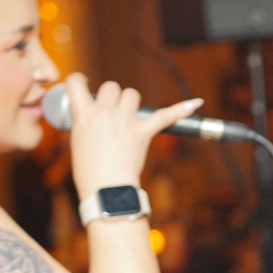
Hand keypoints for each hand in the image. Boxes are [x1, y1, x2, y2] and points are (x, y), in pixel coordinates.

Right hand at [60, 74, 203, 201]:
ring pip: (132, 94)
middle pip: (112, 86)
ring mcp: (126, 122)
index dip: (80, 81)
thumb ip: (86, 124)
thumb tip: (93, 116)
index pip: (76, 83)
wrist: (107, 191)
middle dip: (113, 96)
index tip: (84, 85)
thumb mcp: (77, 142)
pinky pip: (165, 115)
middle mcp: (105, 114)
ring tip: (129, 117)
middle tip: (111, 112)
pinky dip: (180, 110)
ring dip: (131, 102)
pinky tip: (195, 103)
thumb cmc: (89, 172)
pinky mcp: (144, 132)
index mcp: (84, 116)